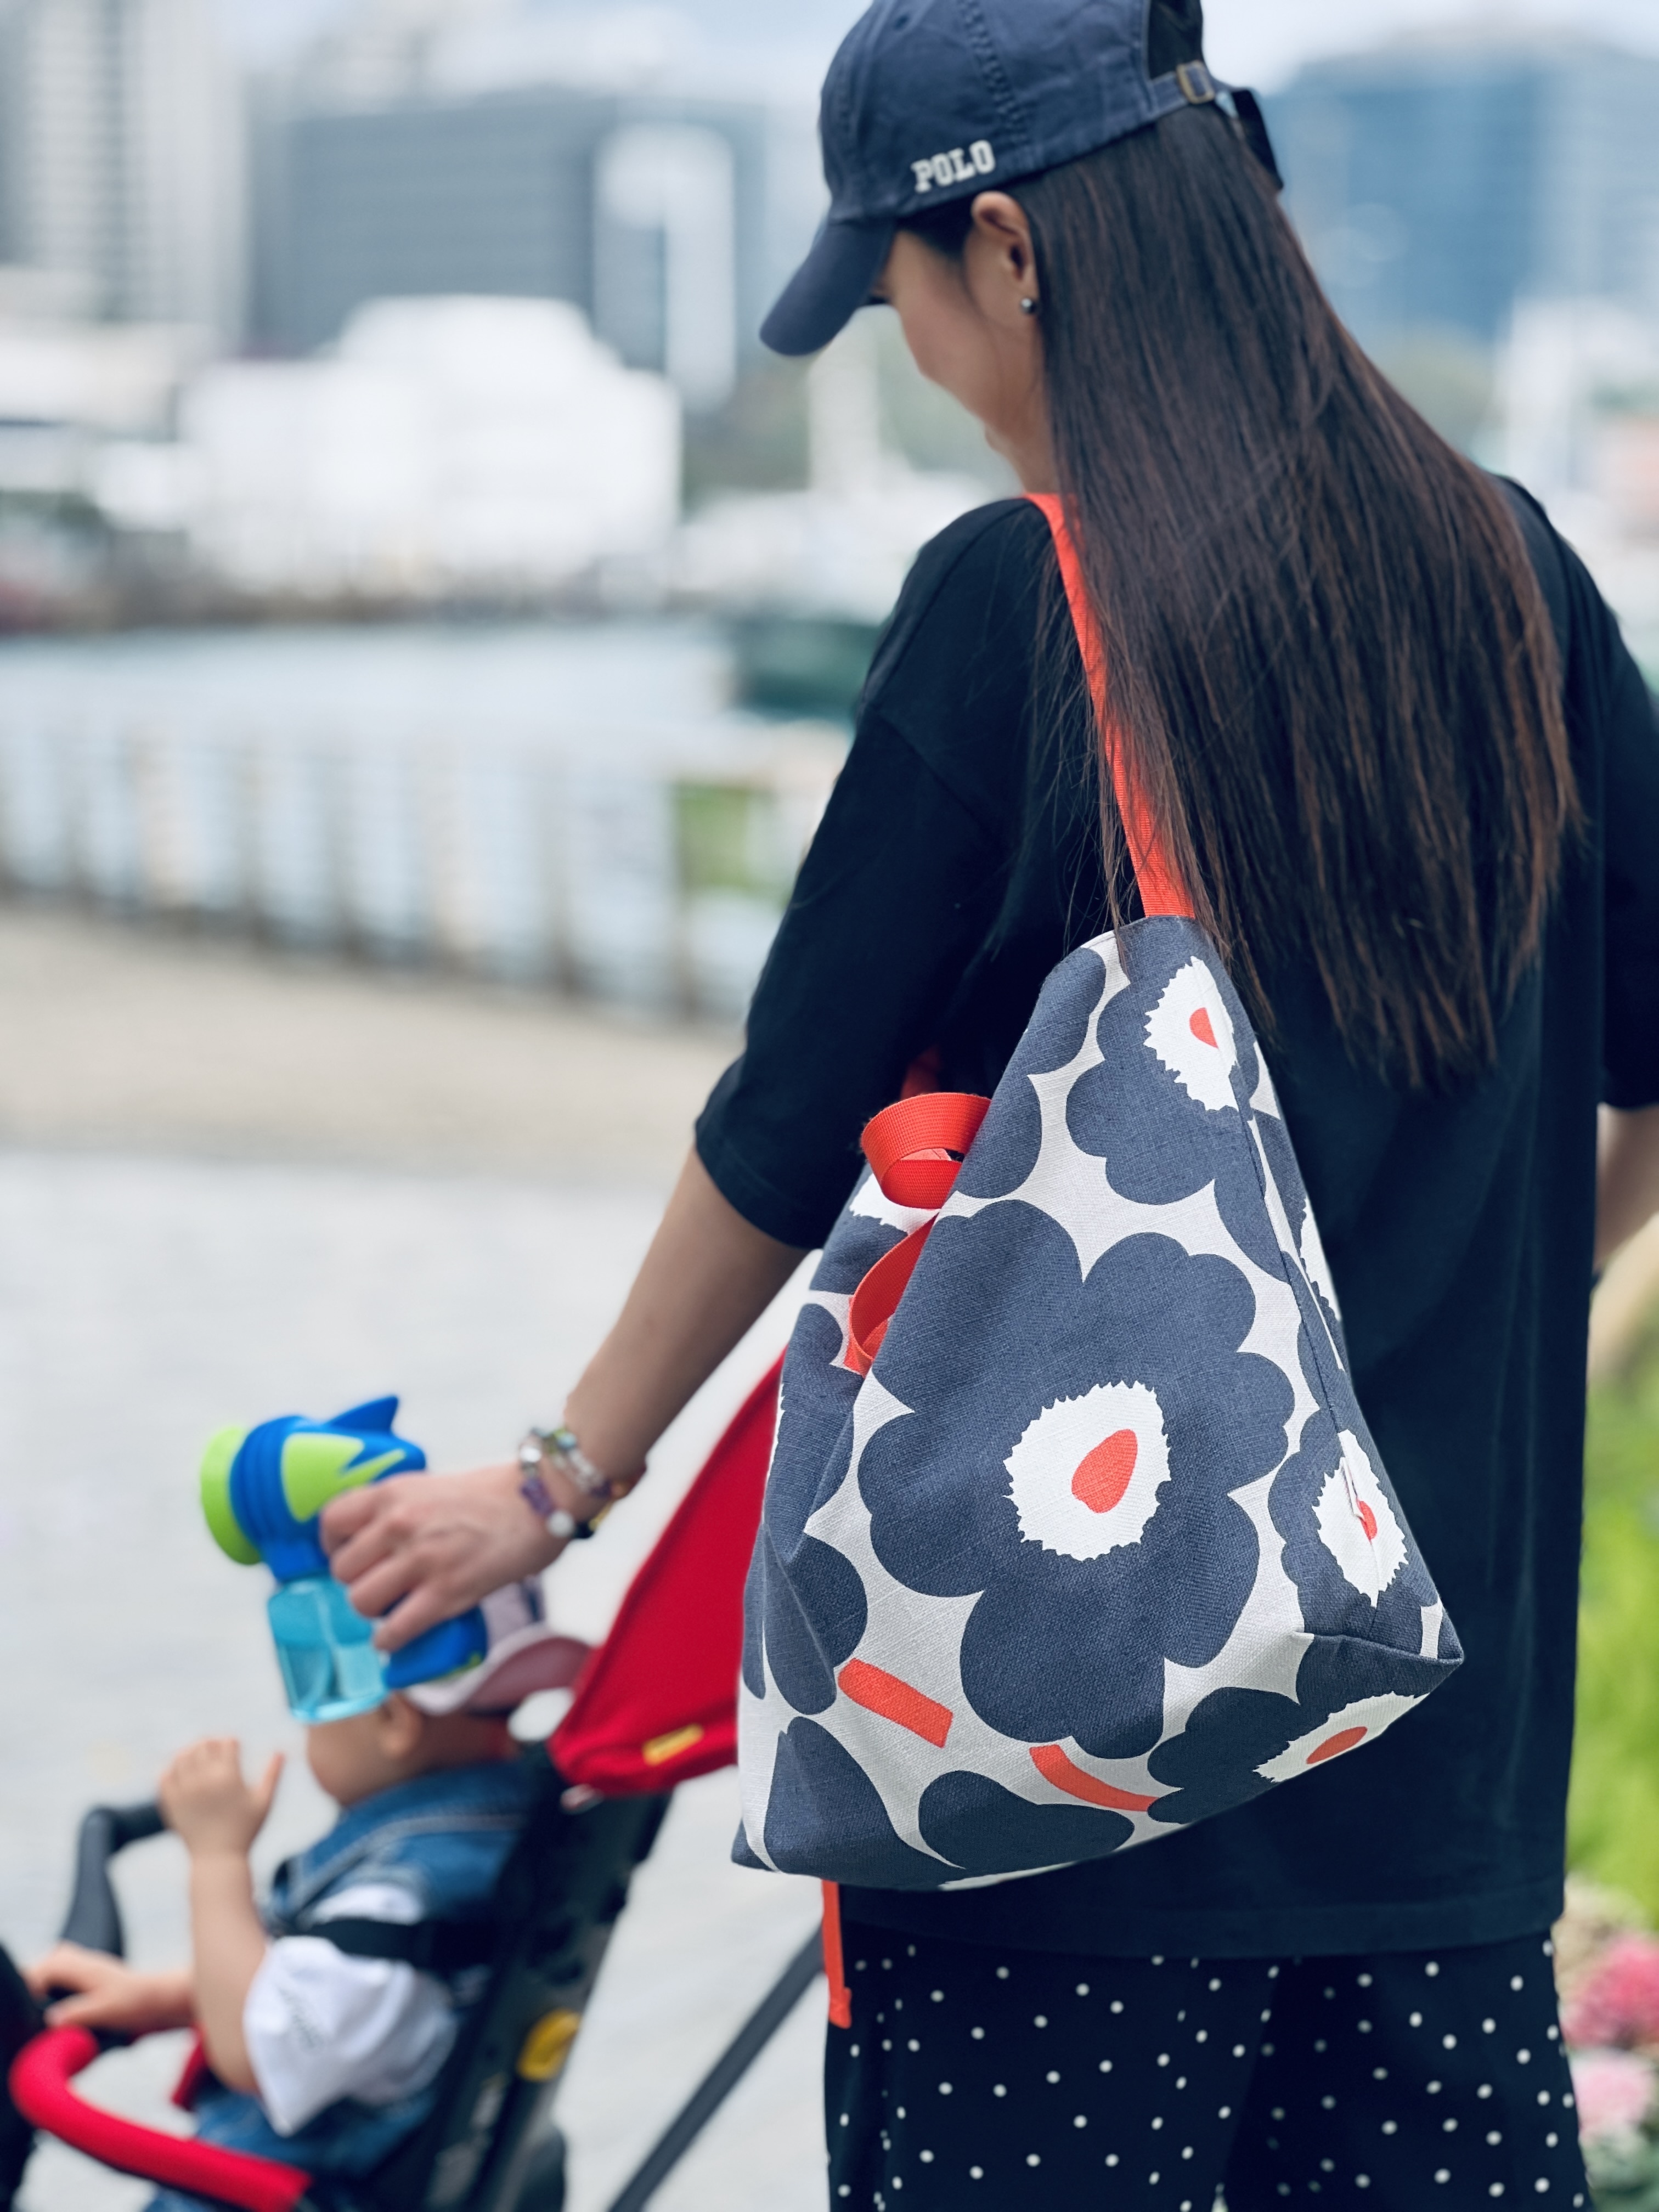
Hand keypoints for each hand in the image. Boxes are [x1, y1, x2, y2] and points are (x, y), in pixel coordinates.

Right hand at [23, 1944, 193, 2035]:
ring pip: (58, 1963)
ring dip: (48, 1982)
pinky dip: (59, 1984)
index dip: (32, 1986)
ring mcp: (89, 1967)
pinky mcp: (94, 1977)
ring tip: (44, 2005)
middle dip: (37, 1981)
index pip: (44, 1968)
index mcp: (82, 1967)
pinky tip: (61, 2005)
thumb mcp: (104, 2011)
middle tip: (37, 2005)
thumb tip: (50, 2019)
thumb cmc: (136, 2003)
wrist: (161, 1999)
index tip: (34, 2006)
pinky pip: (68, 1972)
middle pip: (48, 1962)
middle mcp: (84, 1962)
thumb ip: (76, 2014)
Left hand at [159, 1739, 282, 1857]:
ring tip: (197, 1755)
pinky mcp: (171, 1803)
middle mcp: (204, 1781)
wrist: (217, 1859)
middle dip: (211, 1742)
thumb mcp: (263, 1802)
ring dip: (190, 1751)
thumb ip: (273, 1775)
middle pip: (203, 1745)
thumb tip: (280, 1752)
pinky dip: (171, 1769)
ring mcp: (185, 1791)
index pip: (226, 1743)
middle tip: (215, 1747)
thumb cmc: (245, 1831)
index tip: (234, 1745)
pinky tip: (180, 1771)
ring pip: (182, 1757)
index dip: (231, 1741)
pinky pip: (165, 1777)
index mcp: (228, 1777)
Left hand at [321, 1462, 559, 1652]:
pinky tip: (398, 1635)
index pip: (331, 1523)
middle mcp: (400, 1525)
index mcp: (394, 1494)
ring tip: (391, 1608)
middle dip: (356, 1582)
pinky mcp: (446, 1593)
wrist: (541, 1501)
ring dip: (372, 1611)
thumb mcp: (432, 1487)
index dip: (332, 1546)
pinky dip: (390, 1639)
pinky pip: (394, 1630)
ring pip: (361, 1601)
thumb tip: (372, 1541)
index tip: (347, 1555)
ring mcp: (422, 1561)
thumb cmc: (492, 1494)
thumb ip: (399, 1509)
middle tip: (378, 1583)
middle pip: (342, 1570)